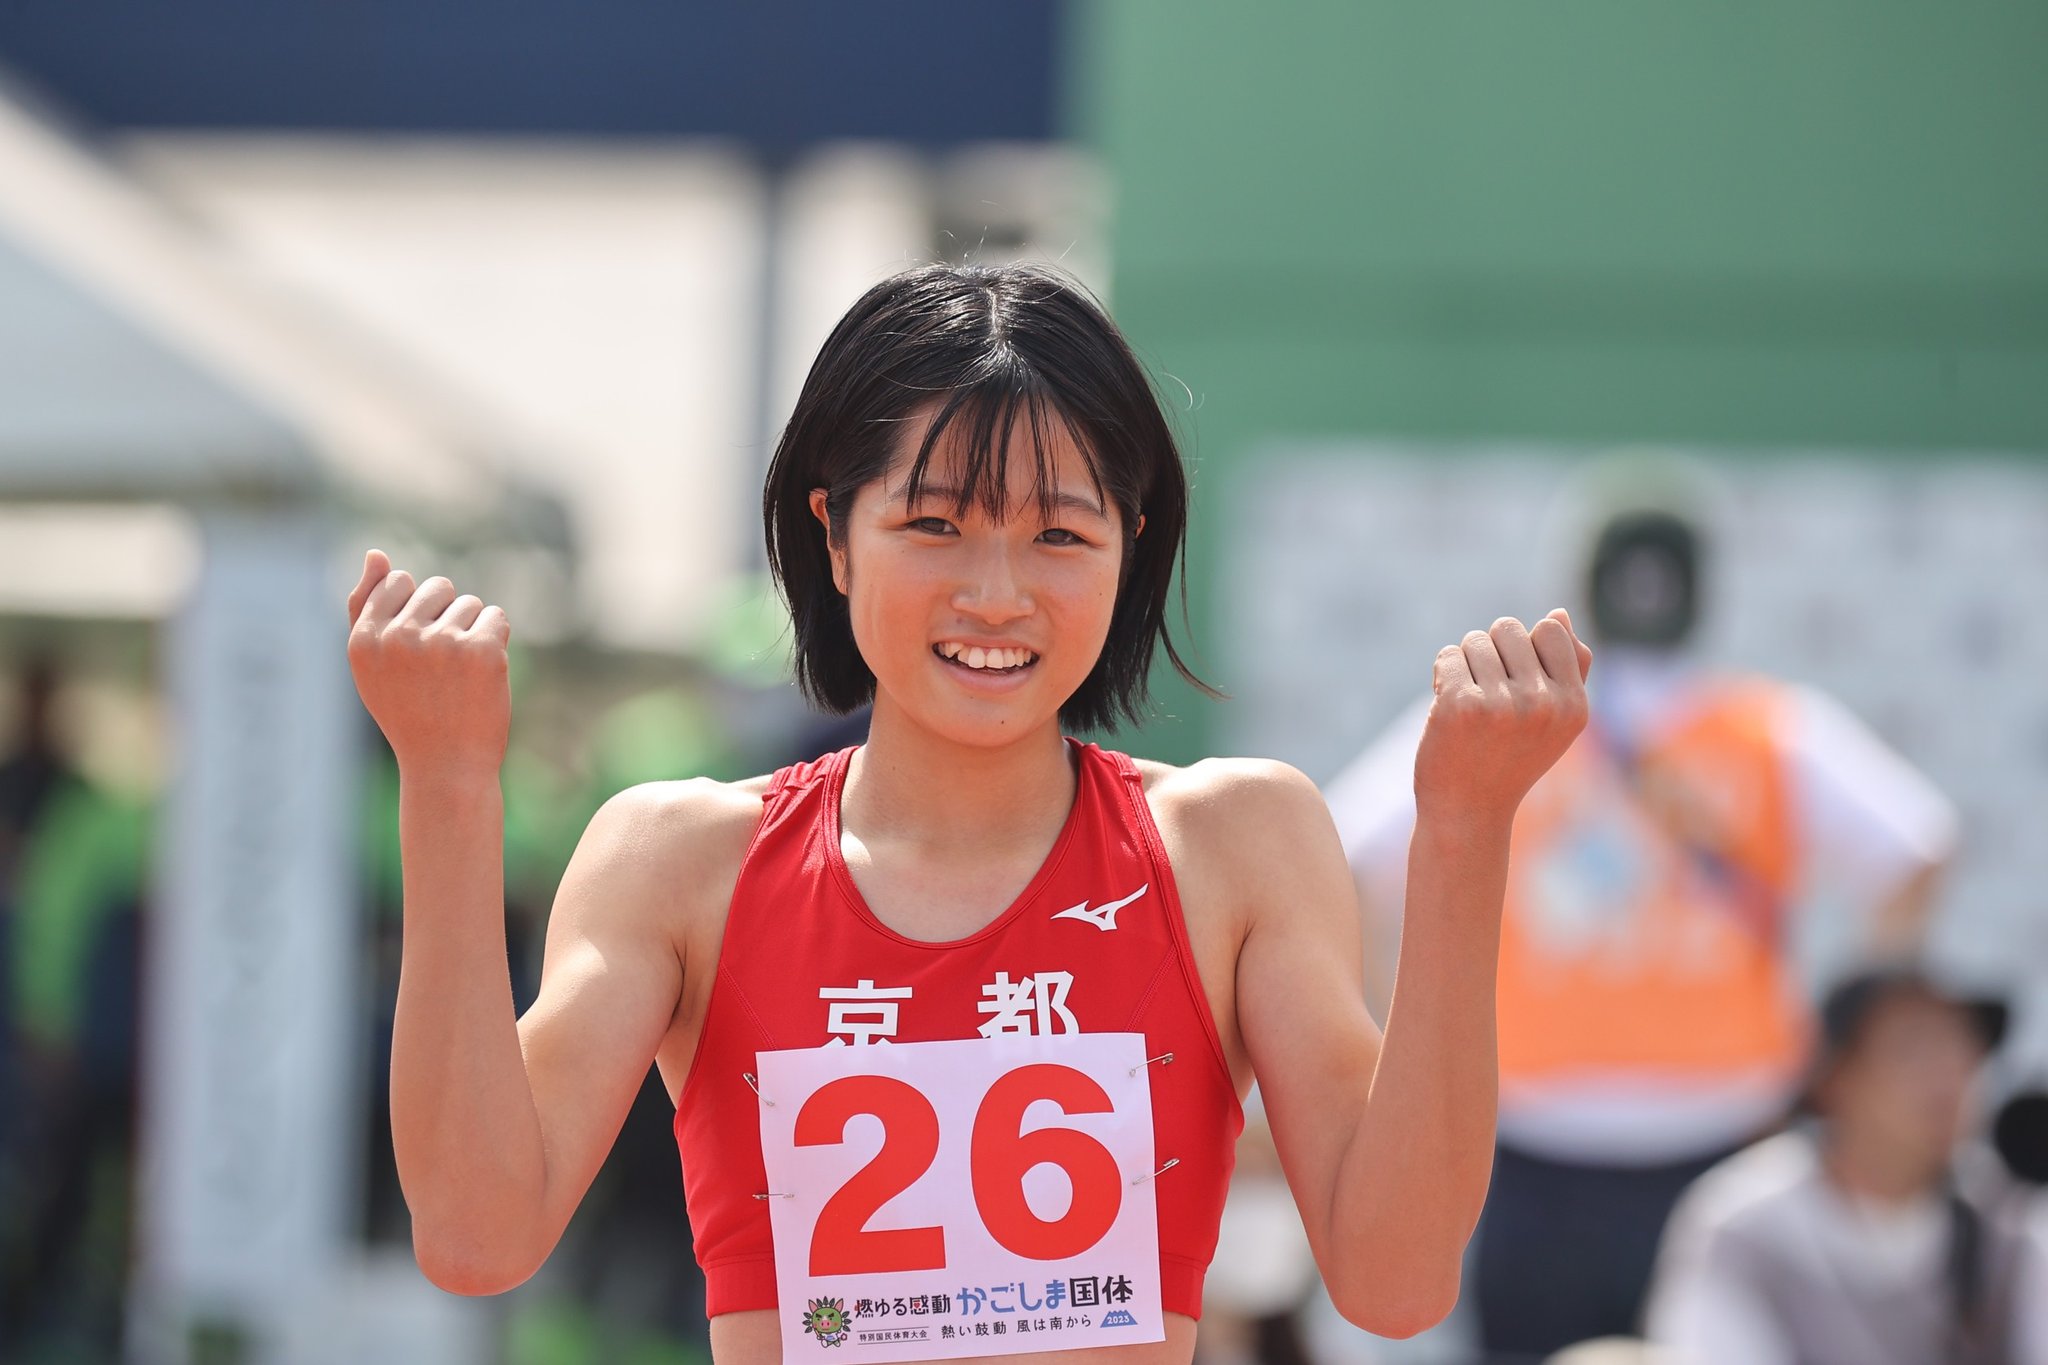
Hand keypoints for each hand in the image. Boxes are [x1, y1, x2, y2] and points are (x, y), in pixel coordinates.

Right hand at [346, 549, 511, 778]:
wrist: (446, 767)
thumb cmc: (409, 713)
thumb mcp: (373, 665)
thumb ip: (366, 608)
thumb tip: (376, 554)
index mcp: (365, 639)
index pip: (398, 580)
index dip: (416, 609)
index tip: (419, 647)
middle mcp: (399, 636)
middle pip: (438, 586)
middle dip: (445, 617)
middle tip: (440, 668)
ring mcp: (442, 642)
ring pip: (470, 603)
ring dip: (472, 632)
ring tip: (459, 676)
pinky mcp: (482, 650)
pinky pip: (496, 617)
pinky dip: (495, 640)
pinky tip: (483, 675)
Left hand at [1413, 608, 1590, 825]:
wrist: (1467, 812)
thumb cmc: (1508, 760)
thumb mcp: (1553, 721)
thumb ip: (1566, 669)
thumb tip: (1559, 614)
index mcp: (1574, 705)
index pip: (1550, 630)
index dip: (1525, 648)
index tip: (1516, 682)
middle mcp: (1543, 704)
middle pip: (1508, 628)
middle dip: (1491, 652)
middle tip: (1488, 695)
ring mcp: (1502, 705)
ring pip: (1473, 641)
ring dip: (1465, 665)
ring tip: (1469, 704)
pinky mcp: (1460, 706)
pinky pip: (1447, 656)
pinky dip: (1442, 675)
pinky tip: (1447, 707)